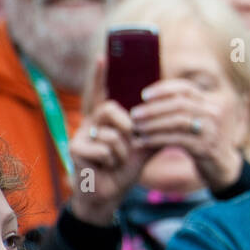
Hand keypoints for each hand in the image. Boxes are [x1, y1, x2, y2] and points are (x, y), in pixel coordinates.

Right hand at [69, 59, 147, 225]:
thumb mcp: (143, 146)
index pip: (102, 92)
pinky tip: (107, 167)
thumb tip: (174, 116)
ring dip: (122, 149)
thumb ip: (154, 130)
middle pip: (110, 108)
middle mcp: (90, 122)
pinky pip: (104, 147)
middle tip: (132, 138)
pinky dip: (113, 159)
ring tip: (118, 160)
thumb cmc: (124, 168)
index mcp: (105, 119)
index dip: (100, 75)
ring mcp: (80, 134)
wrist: (109, 194)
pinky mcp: (75, 149)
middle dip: (127, 125)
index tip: (103, 55)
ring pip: (110, 131)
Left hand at [129, 79, 244, 191]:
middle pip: (180, 104)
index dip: (164, 90)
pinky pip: (177, 140)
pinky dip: (157, 140)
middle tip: (134, 114)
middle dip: (154, 109)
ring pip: (177, 122)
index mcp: (211, 103)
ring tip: (136, 128)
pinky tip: (143, 142)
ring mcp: (212, 131)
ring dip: (153, 125)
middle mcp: (214, 114)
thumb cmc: (202, 141)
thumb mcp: (197, 121)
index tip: (144, 95)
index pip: (186, 88)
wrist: (222, 167)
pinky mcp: (206, 148)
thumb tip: (149, 100)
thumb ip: (181, 109)